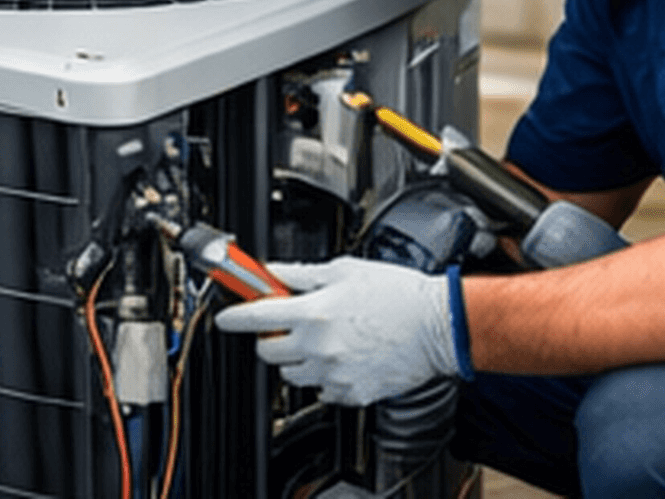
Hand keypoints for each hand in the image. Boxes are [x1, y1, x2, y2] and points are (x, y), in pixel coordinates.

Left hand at [213, 257, 459, 405]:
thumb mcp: (345, 270)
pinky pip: (321, 390)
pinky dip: (325, 376)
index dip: (234, 318)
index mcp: (314, 312)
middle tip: (289, 324)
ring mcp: (333, 374)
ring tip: (324, 340)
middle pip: (268, 351)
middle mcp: (318, 346)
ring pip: (292, 375)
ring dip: (297, 358)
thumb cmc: (398, 294)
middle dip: (271, 337)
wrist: (437, 326)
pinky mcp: (350, 393)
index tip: (227, 318)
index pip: (256, 317)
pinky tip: (344, 357)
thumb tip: (273, 273)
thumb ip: (302, 273)